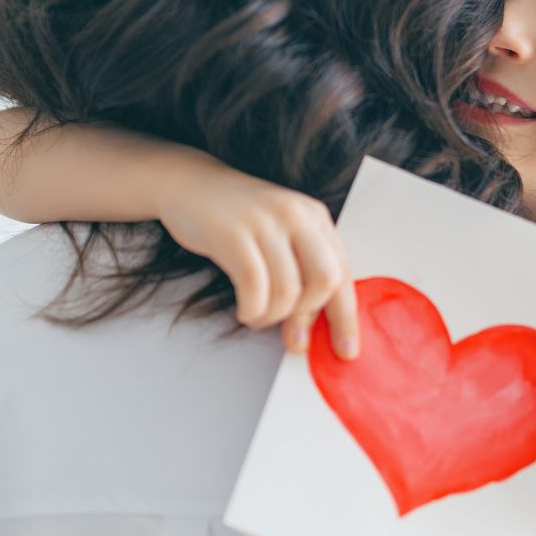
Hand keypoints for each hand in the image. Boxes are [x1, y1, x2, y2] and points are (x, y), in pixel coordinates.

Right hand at [154, 156, 358, 357]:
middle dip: (308, 316)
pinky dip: (252, 310)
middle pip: (325, 280)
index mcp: (316, 218)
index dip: (346, 317)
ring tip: (258, 316)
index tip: (346, 351)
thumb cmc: (239, 221)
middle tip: (291, 334)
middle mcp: (297, 216)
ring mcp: (265, 222)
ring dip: (273, 317)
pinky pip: (255, 287)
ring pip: (288, 290)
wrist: (190, 184)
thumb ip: (301, 274)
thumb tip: (309, 332)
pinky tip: (246, 311)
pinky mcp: (234, 233)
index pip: (342, 273)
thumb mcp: (281, 238)